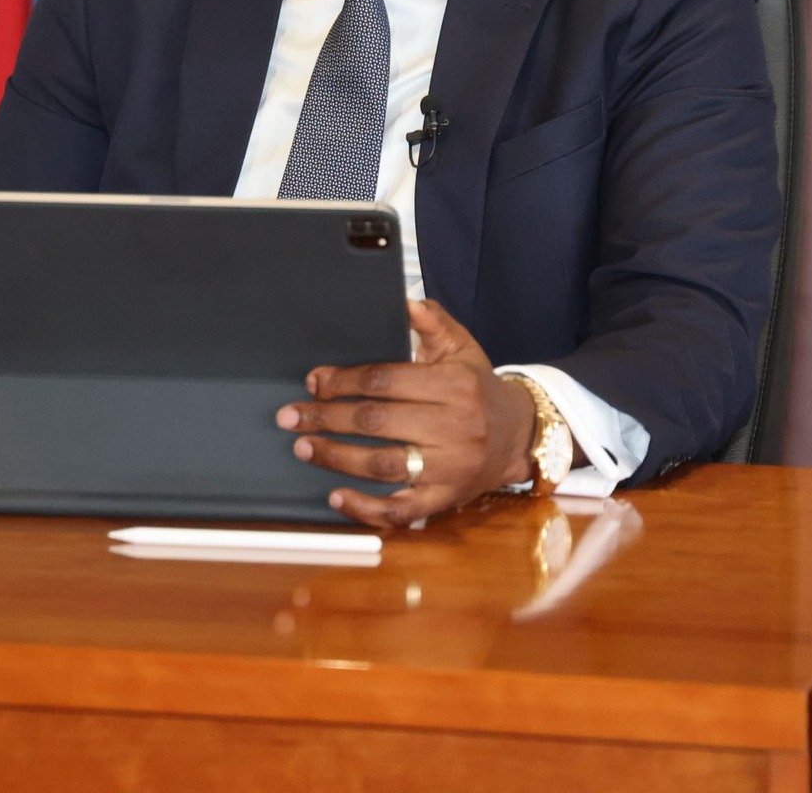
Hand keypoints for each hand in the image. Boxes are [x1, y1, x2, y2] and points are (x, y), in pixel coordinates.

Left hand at [276, 299, 537, 527]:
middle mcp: (455, 428)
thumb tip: (403, 301)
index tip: (315, 382)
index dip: (345, 381)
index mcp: (455, 386)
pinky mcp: (446, 499)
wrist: (519, 434)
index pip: (387, 381)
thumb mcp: (462, 346)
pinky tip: (336, 497)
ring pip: (384, 465)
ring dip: (337, 457)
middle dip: (328, 418)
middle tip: (292, 416)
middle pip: (377, 422)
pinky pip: (402, 510)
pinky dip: (366, 507)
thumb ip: (432, 321)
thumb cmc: (478, 387)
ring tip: (304, 447)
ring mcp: (450, 468)